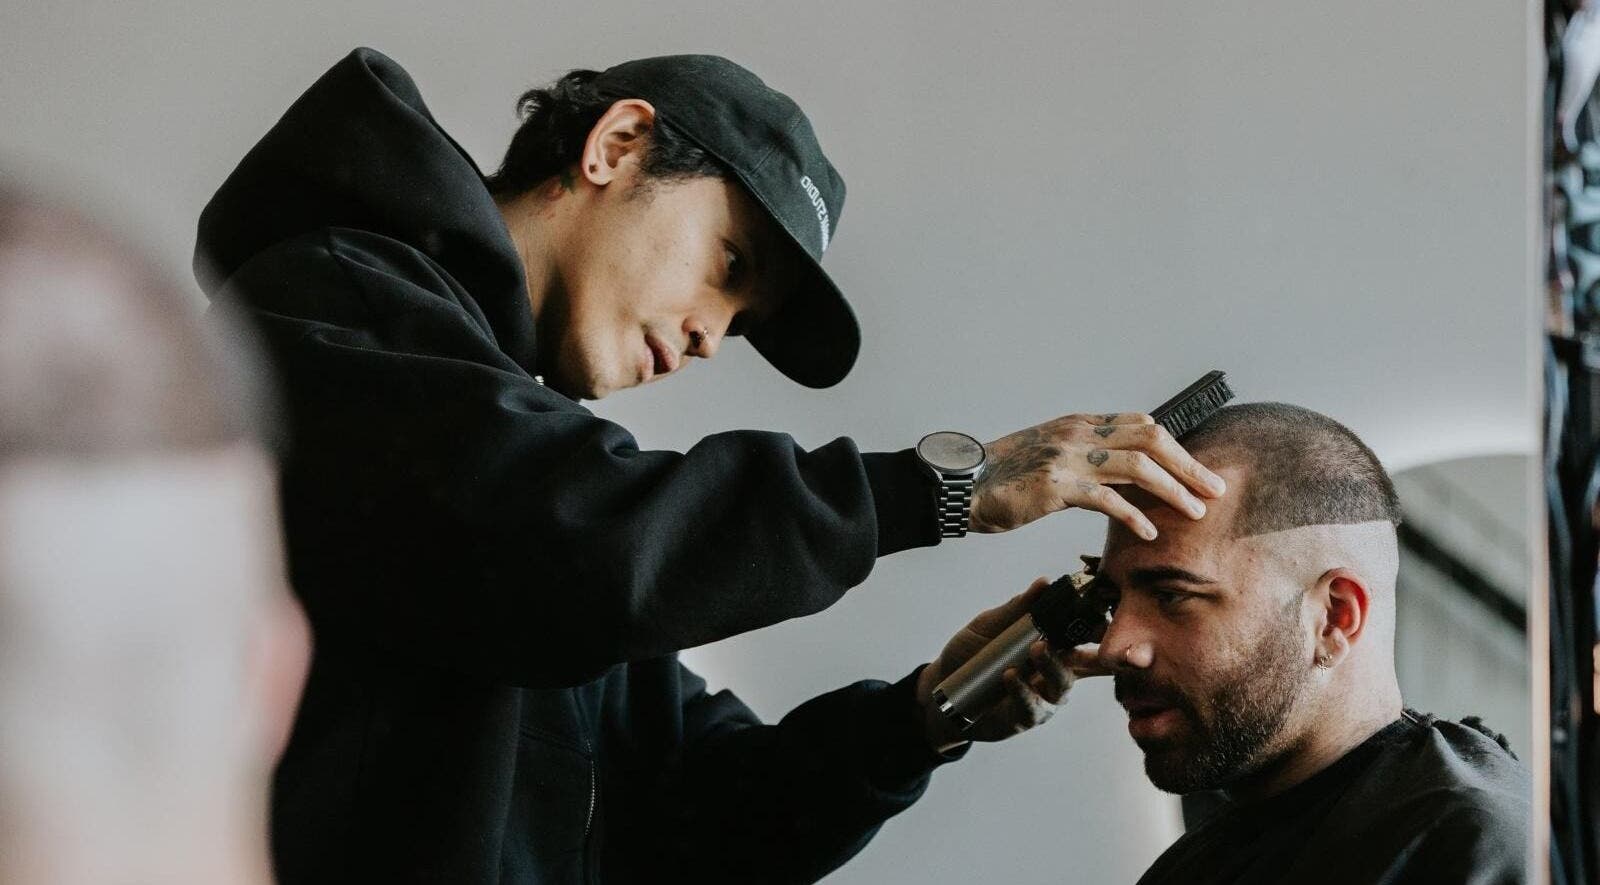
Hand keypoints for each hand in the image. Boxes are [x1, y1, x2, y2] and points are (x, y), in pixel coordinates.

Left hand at [915, 578, 1106, 750]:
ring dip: (1052, 666)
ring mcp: (1043, 696)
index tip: (1102, 617)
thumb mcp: (991, 625)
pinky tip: (1010, 676)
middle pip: (1082, 662)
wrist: (944, 687)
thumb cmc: (973, 654)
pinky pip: (1032, 706)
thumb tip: (1043, 584)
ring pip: (1061, 684)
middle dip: (1088, 648)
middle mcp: (1054, 671)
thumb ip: (1017, 609)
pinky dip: (1023, 690)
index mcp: (1051, 645)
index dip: (1097, 628)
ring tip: (1036, 649)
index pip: (1082, 636)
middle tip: (1082, 632)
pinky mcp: (1026, 717)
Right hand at [970, 412, 1225, 537]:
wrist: (962, 485)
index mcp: (1079, 424)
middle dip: (1189, 465)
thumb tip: (1123, 476)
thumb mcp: (1050, 455)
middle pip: (1151, 439)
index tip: (1197, 470)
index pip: (1142, 424)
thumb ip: (1085, 458)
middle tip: (1215, 489)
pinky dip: (1135, 515)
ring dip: (1174, 489)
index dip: (1177, 447)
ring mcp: (1066, 457)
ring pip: (1137, 467)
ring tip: (1196, 511)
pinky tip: (1150, 531)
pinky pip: (1107, 500)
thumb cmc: (1003, 477)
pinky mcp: (1055, 486)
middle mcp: (1077, 434)